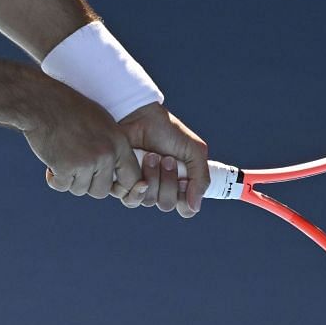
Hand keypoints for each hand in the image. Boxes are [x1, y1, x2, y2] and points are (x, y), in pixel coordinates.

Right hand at [25, 93, 141, 200]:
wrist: (42, 102)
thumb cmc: (69, 109)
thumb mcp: (101, 122)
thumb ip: (112, 147)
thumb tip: (117, 174)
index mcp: (119, 143)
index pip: (132, 178)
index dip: (119, 185)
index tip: (105, 182)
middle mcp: (106, 154)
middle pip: (102, 190)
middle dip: (87, 184)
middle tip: (75, 169)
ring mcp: (86, 162)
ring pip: (80, 189)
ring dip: (69, 179)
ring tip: (61, 158)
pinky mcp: (66, 167)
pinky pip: (62, 186)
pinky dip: (54, 178)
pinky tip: (50, 163)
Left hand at [114, 102, 209, 217]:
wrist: (140, 116)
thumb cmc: (168, 130)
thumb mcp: (194, 151)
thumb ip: (201, 179)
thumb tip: (195, 207)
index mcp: (179, 183)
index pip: (185, 208)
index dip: (185, 198)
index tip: (184, 180)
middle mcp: (160, 187)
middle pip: (166, 204)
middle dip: (168, 181)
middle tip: (166, 158)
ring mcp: (142, 185)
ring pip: (149, 201)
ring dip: (153, 177)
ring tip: (151, 155)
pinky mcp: (124, 182)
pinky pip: (130, 198)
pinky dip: (136, 183)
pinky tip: (140, 162)